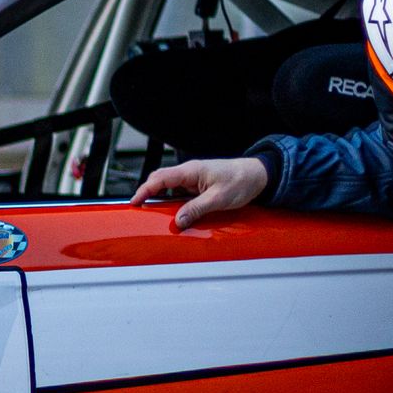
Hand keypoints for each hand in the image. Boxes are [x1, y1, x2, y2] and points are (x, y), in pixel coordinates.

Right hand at [133, 155, 269, 225]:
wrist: (258, 175)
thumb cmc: (241, 181)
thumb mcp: (218, 199)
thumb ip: (196, 209)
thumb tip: (178, 221)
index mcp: (190, 171)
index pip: (160, 178)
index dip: (145, 190)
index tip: (134, 202)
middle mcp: (189, 173)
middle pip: (160, 181)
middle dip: (147, 194)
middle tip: (139, 209)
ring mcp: (193, 179)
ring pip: (169, 188)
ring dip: (161, 199)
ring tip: (155, 214)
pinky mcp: (199, 186)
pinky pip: (180, 193)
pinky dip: (173, 202)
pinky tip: (175, 213)